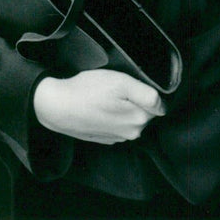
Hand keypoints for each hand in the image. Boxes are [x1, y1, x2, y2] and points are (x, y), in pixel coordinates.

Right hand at [33, 69, 165, 144]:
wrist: (58, 107)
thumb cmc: (87, 91)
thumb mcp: (120, 82)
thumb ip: (146, 94)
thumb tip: (161, 104)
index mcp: (138, 119)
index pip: (157, 103)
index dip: (145, 90)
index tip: (130, 83)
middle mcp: (131, 133)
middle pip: (144, 110)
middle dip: (135, 98)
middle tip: (116, 87)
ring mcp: (118, 137)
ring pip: (131, 116)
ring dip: (124, 106)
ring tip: (106, 96)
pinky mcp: (106, 137)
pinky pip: (118, 122)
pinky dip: (113, 114)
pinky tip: (100, 106)